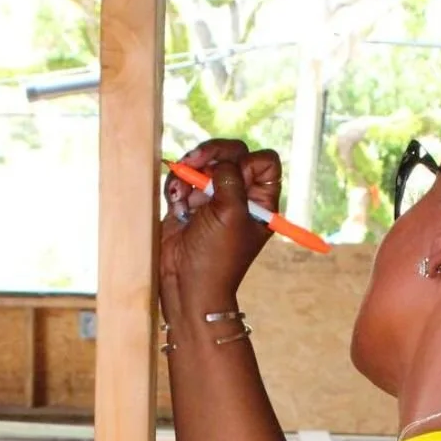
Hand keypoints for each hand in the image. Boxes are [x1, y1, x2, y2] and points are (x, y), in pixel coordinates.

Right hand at [160, 139, 281, 329]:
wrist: (186, 285)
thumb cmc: (216, 257)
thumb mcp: (231, 213)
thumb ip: (230, 178)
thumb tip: (220, 160)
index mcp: (261, 201)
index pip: (264, 162)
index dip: (247, 162)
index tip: (232, 176)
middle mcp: (239, 196)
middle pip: (232, 154)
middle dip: (212, 155)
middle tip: (194, 161)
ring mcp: (213, 199)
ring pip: (203, 164)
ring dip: (189, 174)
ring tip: (182, 194)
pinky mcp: (188, 204)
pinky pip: (183, 180)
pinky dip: (176, 187)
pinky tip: (175, 203)